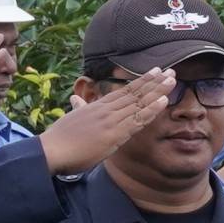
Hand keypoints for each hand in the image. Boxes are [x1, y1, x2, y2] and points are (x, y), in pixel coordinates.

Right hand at [38, 70, 173, 176]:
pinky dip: (151, 109)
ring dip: (157, 91)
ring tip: (172, 80)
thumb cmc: (59, 139)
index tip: (155, 72)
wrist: (51, 151)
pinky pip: (137, 120)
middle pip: (135, 93)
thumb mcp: (71, 118)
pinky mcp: (114, 134)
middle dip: (154, 82)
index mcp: (97, 106)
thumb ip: (78, 108)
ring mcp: (111, 121)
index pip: (124, 91)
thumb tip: (75, 99)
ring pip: (139, 103)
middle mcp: (106, 110)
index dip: (141, 81)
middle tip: (171, 71)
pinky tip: (163, 101)